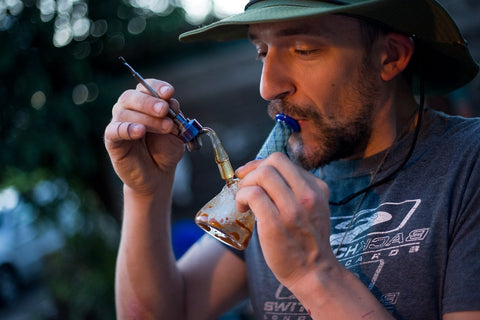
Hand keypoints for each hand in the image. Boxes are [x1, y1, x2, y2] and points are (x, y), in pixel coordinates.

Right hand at [104, 79, 184, 194]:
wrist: (158, 174)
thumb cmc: (165, 150)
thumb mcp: (176, 132)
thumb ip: (174, 117)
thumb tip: (171, 101)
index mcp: (145, 103)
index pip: (146, 87)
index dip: (157, 87)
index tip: (169, 92)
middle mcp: (129, 110)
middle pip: (131, 96)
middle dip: (150, 102)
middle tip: (165, 110)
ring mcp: (118, 124)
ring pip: (125, 113)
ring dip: (147, 119)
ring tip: (166, 128)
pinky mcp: (112, 141)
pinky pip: (114, 131)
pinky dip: (126, 129)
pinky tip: (139, 131)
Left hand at [235, 152, 335, 287]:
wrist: (314, 273)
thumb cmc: (307, 242)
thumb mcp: (313, 209)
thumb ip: (297, 190)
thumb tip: (263, 174)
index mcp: (317, 188)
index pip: (283, 160)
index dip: (261, 165)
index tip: (251, 176)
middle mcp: (308, 195)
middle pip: (273, 161)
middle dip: (253, 170)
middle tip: (245, 186)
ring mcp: (293, 209)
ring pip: (262, 174)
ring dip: (246, 184)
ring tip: (244, 201)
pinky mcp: (276, 223)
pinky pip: (253, 194)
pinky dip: (241, 197)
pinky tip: (242, 209)